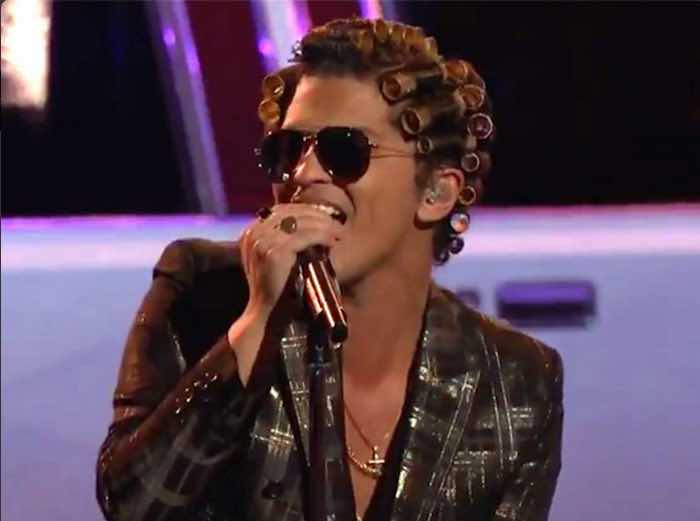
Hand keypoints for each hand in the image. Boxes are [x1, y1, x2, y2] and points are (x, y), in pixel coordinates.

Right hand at [228, 204, 342, 384]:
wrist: (267, 314)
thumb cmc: (277, 287)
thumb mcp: (276, 257)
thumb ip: (285, 238)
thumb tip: (313, 221)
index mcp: (251, 232)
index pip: (282, 210)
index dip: (307, 212)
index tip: (327, 217)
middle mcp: (253, 233)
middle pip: (291, 212)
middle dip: (317, 216)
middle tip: (338, 223)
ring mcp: (262, 241)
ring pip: (300, 222)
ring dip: (324, 225)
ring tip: (339, 232)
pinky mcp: (275, 251)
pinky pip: (305, 237)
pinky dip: (322, 237)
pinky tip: (333, 242)